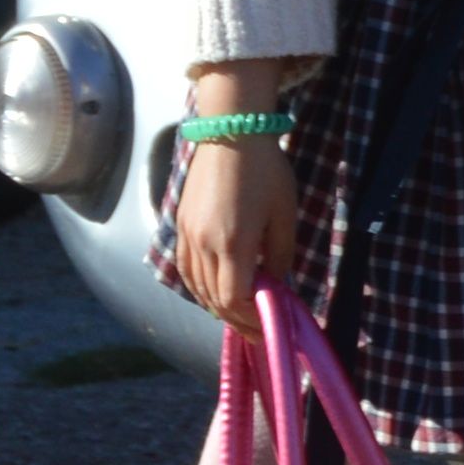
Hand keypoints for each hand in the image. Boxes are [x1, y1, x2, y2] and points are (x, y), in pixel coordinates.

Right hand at [169, 130, 299, 317]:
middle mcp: (203, 244)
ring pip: (195, 288)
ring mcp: (186, 235)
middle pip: (213, 300)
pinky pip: (184, 269)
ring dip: (217, 307)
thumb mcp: (284, 214)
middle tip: (259, 331)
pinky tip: (215, 291)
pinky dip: (199, 287)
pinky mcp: (179, 225)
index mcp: (232, 243)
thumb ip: (280, 255)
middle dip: (236, 320)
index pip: (233, 300)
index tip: (269, 329)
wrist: (231, 133)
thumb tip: (278, 288)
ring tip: (240, 315)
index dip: (250, 320)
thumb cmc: (267, 171)